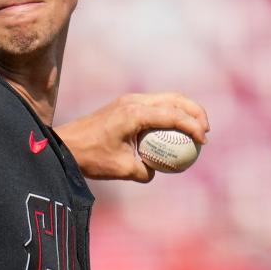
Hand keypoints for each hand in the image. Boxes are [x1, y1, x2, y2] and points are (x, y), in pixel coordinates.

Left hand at [55, 92, 209, 181]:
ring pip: (166, 98)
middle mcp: (133, 101)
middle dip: (196, 112)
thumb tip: (159, 170)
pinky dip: (169, 113)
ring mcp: (128, 100)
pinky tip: (174, 132)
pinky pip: (155, 105)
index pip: (174, 115)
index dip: (194, 127)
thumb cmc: (91, 157)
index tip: (204, 142)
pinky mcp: (124, 104)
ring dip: (184, 111)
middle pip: (176, 99)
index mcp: (134, 113)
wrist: (65, 145)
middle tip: (205, 132)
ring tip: (196, 130)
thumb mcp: (122, 169)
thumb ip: (146, 171)